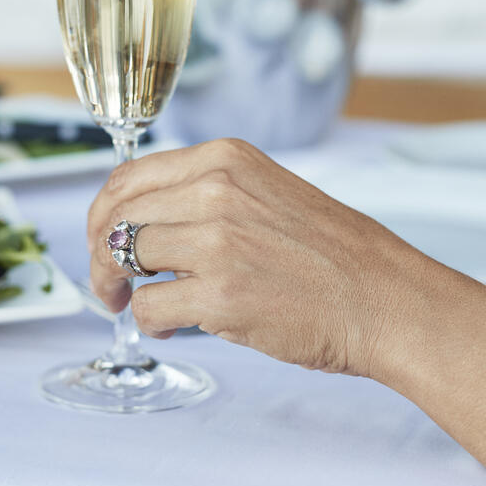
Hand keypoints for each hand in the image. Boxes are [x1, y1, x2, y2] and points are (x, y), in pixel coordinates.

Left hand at [86, 138, 412, 376]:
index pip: (130, 176)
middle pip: (118, 217)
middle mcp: (216, 191)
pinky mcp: (221, 295)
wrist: (384, 298)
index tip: (102, 238)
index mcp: (225, 159)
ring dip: (121, 289)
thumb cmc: (332, 255)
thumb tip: (144, 219)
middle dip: (100, 254)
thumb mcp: (267, 192)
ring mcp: (218, 242)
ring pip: (126, 258)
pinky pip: (150, 307)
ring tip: (140, 306)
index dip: (104, 213)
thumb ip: (208, 194)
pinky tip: (174, 326)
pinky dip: (151, 322)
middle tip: (107, 284)